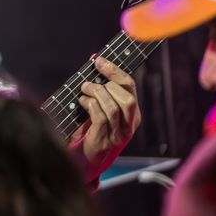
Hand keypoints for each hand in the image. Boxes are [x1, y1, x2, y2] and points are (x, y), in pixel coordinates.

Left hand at [69, 55, 140, 181]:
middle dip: (107, 84)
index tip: (100, 61)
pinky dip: (90, 105)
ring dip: (96, 93)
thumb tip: (96, 61)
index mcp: (133, 113)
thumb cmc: (95, 126)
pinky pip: (100, 117)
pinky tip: (82, 102)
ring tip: (84, 89)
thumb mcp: (104, 107)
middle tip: (89, 81)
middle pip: (127, 99)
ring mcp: (119, 133)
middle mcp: (130, 124)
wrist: (89, 155)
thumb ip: (103, 88)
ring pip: (113, 107)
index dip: (115, 71)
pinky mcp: (105, 139)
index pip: (130, 87)